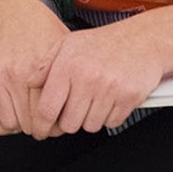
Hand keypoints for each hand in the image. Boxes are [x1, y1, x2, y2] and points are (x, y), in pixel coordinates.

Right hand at [0, 4, 67, 137]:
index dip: (56, 126)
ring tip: (30, 119)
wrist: (16, 18)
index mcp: (39, 70)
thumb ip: (70, 80)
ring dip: (21, 126)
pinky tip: (12, 119)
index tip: (58, 126)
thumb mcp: (65, 52)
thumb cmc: (43, 33)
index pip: (48, 114)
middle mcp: (17, 75)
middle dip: (40, 129)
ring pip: (9, 123)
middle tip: (46, 125)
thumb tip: (79, 109)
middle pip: (29, 122)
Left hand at [35, 26, 166, 135]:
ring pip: (90, 126)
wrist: (143, 40)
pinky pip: (112, 123)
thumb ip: (45, 64)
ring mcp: (109, 88)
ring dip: (91, 118)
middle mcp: (87, 77)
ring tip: (95, 98)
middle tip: (76, 108)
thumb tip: (29, 82)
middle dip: (70, 120)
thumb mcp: (68, 44)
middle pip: (68, 124)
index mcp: (67, 66)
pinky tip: (110, 99)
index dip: (41, 125)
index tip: (41, 131)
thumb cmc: (104, 43)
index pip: (46, 109)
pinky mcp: (128, 98)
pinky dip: (110, 116)